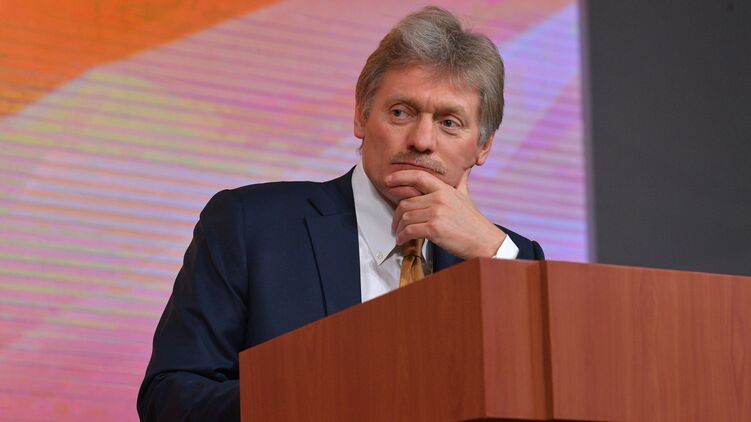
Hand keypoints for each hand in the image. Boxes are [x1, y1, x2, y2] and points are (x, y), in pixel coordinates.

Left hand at [387, 168, 506, 259]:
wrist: (484, 241)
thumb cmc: (473, 222)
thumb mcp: (466, 197)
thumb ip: (461, 183)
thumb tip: (465, 170)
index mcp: (445, 189)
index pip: (418, 177)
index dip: (400, 176)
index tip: (388, 180)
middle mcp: (439, 198)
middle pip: (406, 202)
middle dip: (397, 215)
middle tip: (395, 224)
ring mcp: (436, 213)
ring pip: (406, 217)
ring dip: (398, 228)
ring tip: (399, 234)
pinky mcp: (434, 229)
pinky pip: (409, 230)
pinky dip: (402, 236)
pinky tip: (402, 240)